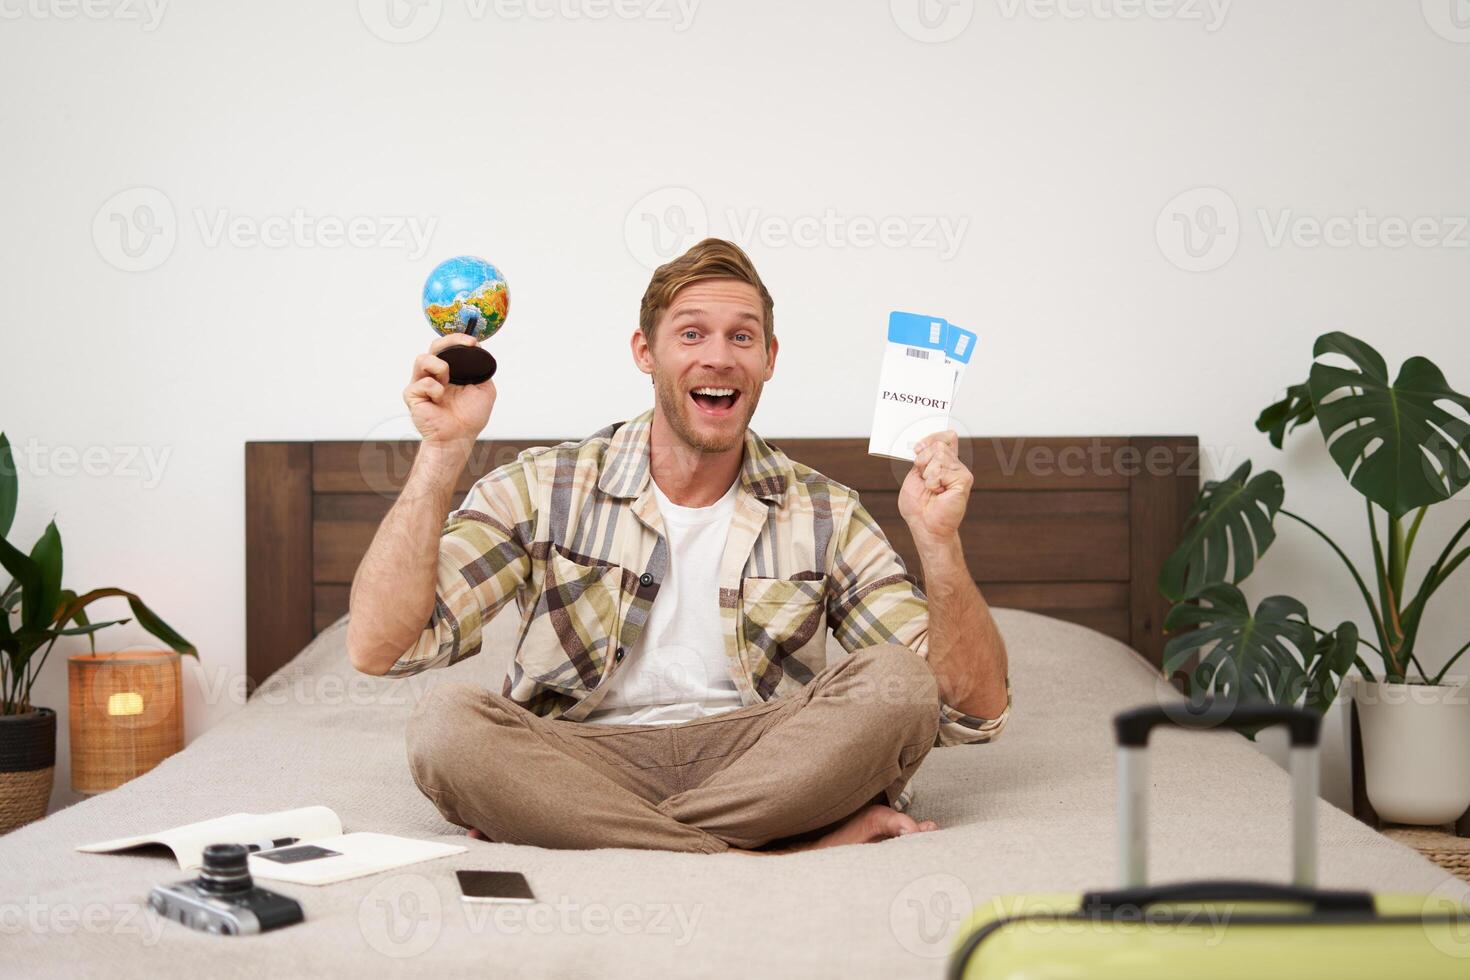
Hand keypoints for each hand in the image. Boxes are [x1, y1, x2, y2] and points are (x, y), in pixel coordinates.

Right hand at [404, 335, 496, 445]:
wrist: (459, 436)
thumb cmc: (469, 416)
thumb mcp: (485, 389)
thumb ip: (482, 369)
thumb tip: (479, 350)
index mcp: (450, 370)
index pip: (449, 346)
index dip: (459, 339)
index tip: (473, 342)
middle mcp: (434, 374)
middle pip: (435, 346)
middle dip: (449, 341)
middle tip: (465, 345)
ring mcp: (421, 383)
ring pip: (422, 358)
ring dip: (439, 366)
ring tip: (447, 381)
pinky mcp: (412, 395)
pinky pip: (422, 383)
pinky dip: (435, 389)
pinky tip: (439, 400)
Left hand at [898, 430, 972, 545]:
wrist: (924, 526)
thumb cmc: (918, 506)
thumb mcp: (914, 476)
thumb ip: (921, 459)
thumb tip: (923, 444)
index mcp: (944, 463)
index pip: (946, 437)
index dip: (932, 437)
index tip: (917, 448)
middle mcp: (955, 465)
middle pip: (939, 444)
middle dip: (923, 459)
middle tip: (924, 479)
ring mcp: (961, 472)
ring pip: (939, 455)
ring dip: (928, 473)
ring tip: (932, 489)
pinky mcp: (964, 480)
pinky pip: (942, 470)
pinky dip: (933, 482)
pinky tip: (938, 493)